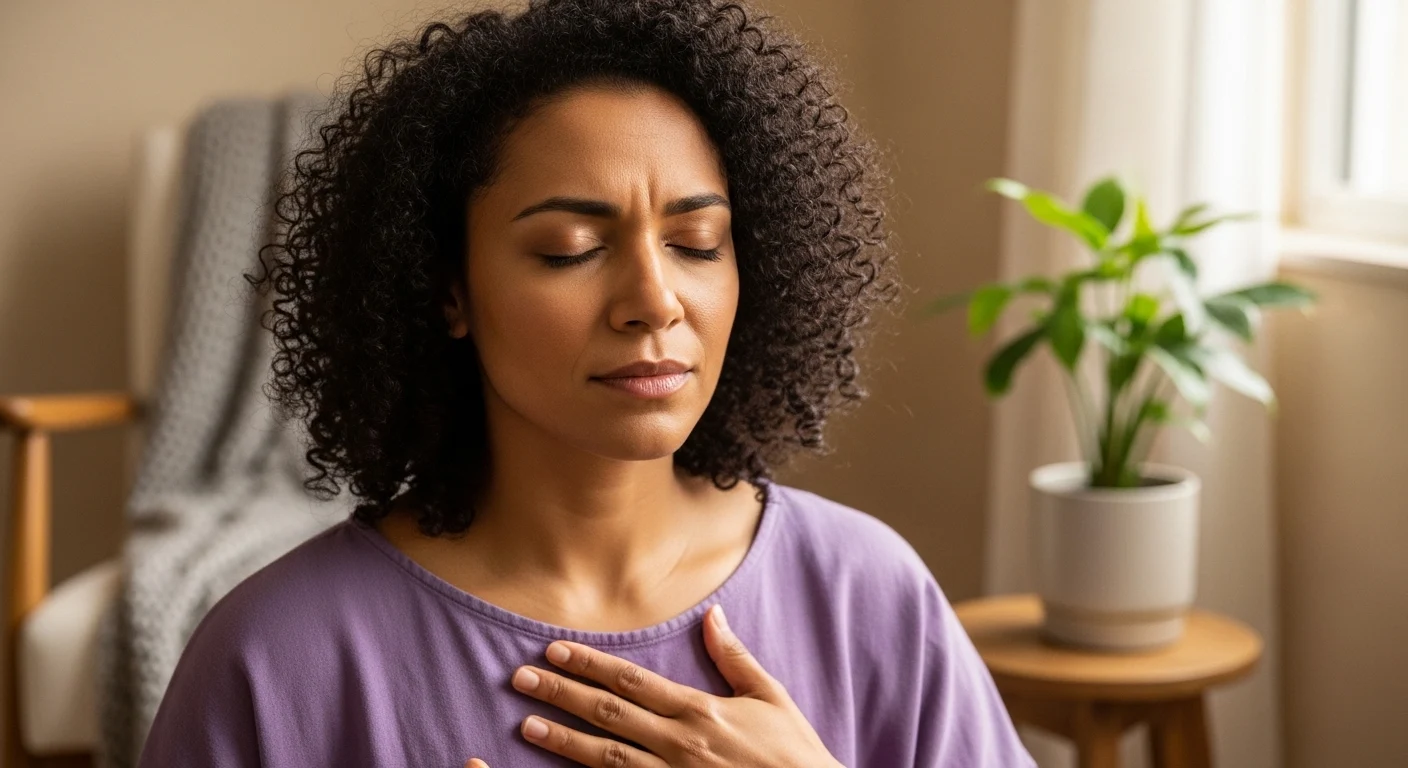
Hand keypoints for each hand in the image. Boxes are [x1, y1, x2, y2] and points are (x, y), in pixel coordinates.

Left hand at [463, 604, 842, 767]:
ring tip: (527, 725)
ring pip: (606, 758)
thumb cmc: (794, 755)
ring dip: (563, 741)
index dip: (591, 663)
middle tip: (520, 679)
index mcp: (700, 712)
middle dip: (562, 694)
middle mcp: (680, 745)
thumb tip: (712, 615)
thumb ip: (734, 658)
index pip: (633, 681)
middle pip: (609, 714)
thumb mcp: (771, 698)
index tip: (555, 650)